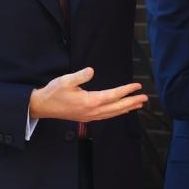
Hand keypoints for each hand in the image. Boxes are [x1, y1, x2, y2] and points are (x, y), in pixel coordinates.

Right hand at [29, 67, 147, 121]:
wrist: (43, 106)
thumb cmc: (54, 92)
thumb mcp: (65, 80)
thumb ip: (80, 76)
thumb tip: (91, 71)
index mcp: (90, 101)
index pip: (113, 95)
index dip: (126, 91)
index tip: (137, 86)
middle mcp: (93, 111)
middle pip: (117, 107)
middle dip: (132, 102)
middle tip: (145, 98)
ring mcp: (90, 116)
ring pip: (113, 113)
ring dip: (127, 109)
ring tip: (138, 104)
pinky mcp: (87, 117)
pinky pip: (107, 116)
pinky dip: (117, 113)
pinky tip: (121, 111)